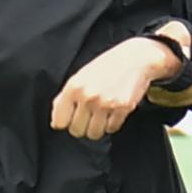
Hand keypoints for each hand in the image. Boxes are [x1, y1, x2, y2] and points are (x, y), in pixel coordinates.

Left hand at [50, 32, 177, 139]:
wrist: (136, 58)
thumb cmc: (107, 66)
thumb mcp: (81, 76)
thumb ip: (65, 97)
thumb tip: (56, 121)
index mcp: (74, 87)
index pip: (60, 121)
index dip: (65, 122)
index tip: (71, 119)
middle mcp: (88, 95)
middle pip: (76, 131)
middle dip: (82, 126)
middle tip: (89, 116)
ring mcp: (106, 103)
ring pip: (94, 134)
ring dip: (97, 128)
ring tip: (101, 116)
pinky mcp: (122, 108)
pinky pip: (112, 128)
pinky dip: (112, 124)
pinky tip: (113, 112)